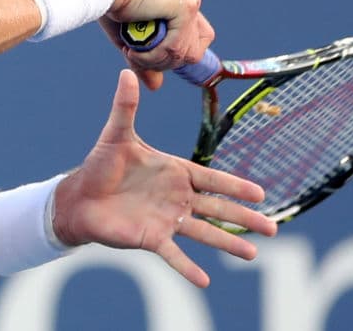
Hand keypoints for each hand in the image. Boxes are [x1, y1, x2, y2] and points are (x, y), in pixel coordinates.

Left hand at [52, 69, 277, 287]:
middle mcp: (176, 198)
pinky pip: (174, 255)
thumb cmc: (100, 165)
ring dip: (227, 244)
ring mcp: (166, 219)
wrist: (79, 197)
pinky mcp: (151, 238)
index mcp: (174, 172)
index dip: (234, 186)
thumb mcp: (116, 134)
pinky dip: (188, 267)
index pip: (211, 179)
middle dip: (244, 217)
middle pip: (217, 208)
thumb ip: (125, 107)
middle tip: (273, 228)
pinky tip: (205, 280)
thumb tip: (125, 72)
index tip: (260, 193)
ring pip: (204, 233)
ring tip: (252, 255)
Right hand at [93, 0, 213, 88]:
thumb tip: (156, 86)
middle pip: (194, 52)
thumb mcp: (132, 38)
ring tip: (131, 50)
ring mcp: (189, 5)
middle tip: (136, 55)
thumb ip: (147, 59)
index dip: (177, 56)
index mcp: (180, 4)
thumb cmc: (111, 2)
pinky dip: (152, 56)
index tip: (151, 59)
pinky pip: (175, 48)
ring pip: (184, 54)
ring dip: (154, 60)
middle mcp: (190, 2)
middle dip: (164, 62)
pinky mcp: (185, 8)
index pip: (196, 41)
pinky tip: (133, 49)